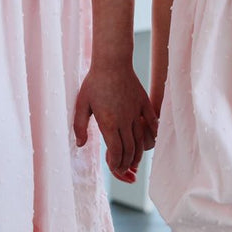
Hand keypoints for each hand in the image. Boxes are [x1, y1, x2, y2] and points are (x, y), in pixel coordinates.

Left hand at [73, 63, 157, 182]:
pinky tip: (150, 143)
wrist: (112, 61)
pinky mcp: (144, 103)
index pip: (116, 151)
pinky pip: (152, 123)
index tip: (114, 169)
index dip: (116, 164)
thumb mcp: (81, 104)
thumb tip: (80, 145)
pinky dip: (152, 135)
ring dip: (139, 154)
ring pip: (141, 140)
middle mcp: (125, 120)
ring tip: (135, 162)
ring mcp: (136, 112)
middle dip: (127, 164)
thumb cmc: (94, 82)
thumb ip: (79, 126)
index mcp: (109, 122)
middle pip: (130, 149)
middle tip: (123, 170)